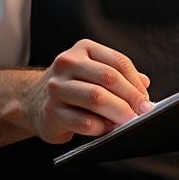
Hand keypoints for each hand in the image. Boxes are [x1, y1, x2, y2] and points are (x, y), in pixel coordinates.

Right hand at [23, 39, 152, 144]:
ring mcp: (56, 88)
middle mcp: (67, 64)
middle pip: (108, 78)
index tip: (146, 99)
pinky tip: (107, 129)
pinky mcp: (51, 112)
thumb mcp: (94, 72)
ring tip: (129, 122)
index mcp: (83, 50)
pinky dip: (101, 128)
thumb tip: (145, 85)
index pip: (117, 62)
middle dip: (130, 97)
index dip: (136, 82)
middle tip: (143, 112)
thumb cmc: (72, 87)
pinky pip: (84, 122)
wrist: (33, 101)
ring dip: (118, 113)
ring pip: (96, 98)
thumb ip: (119, 76)